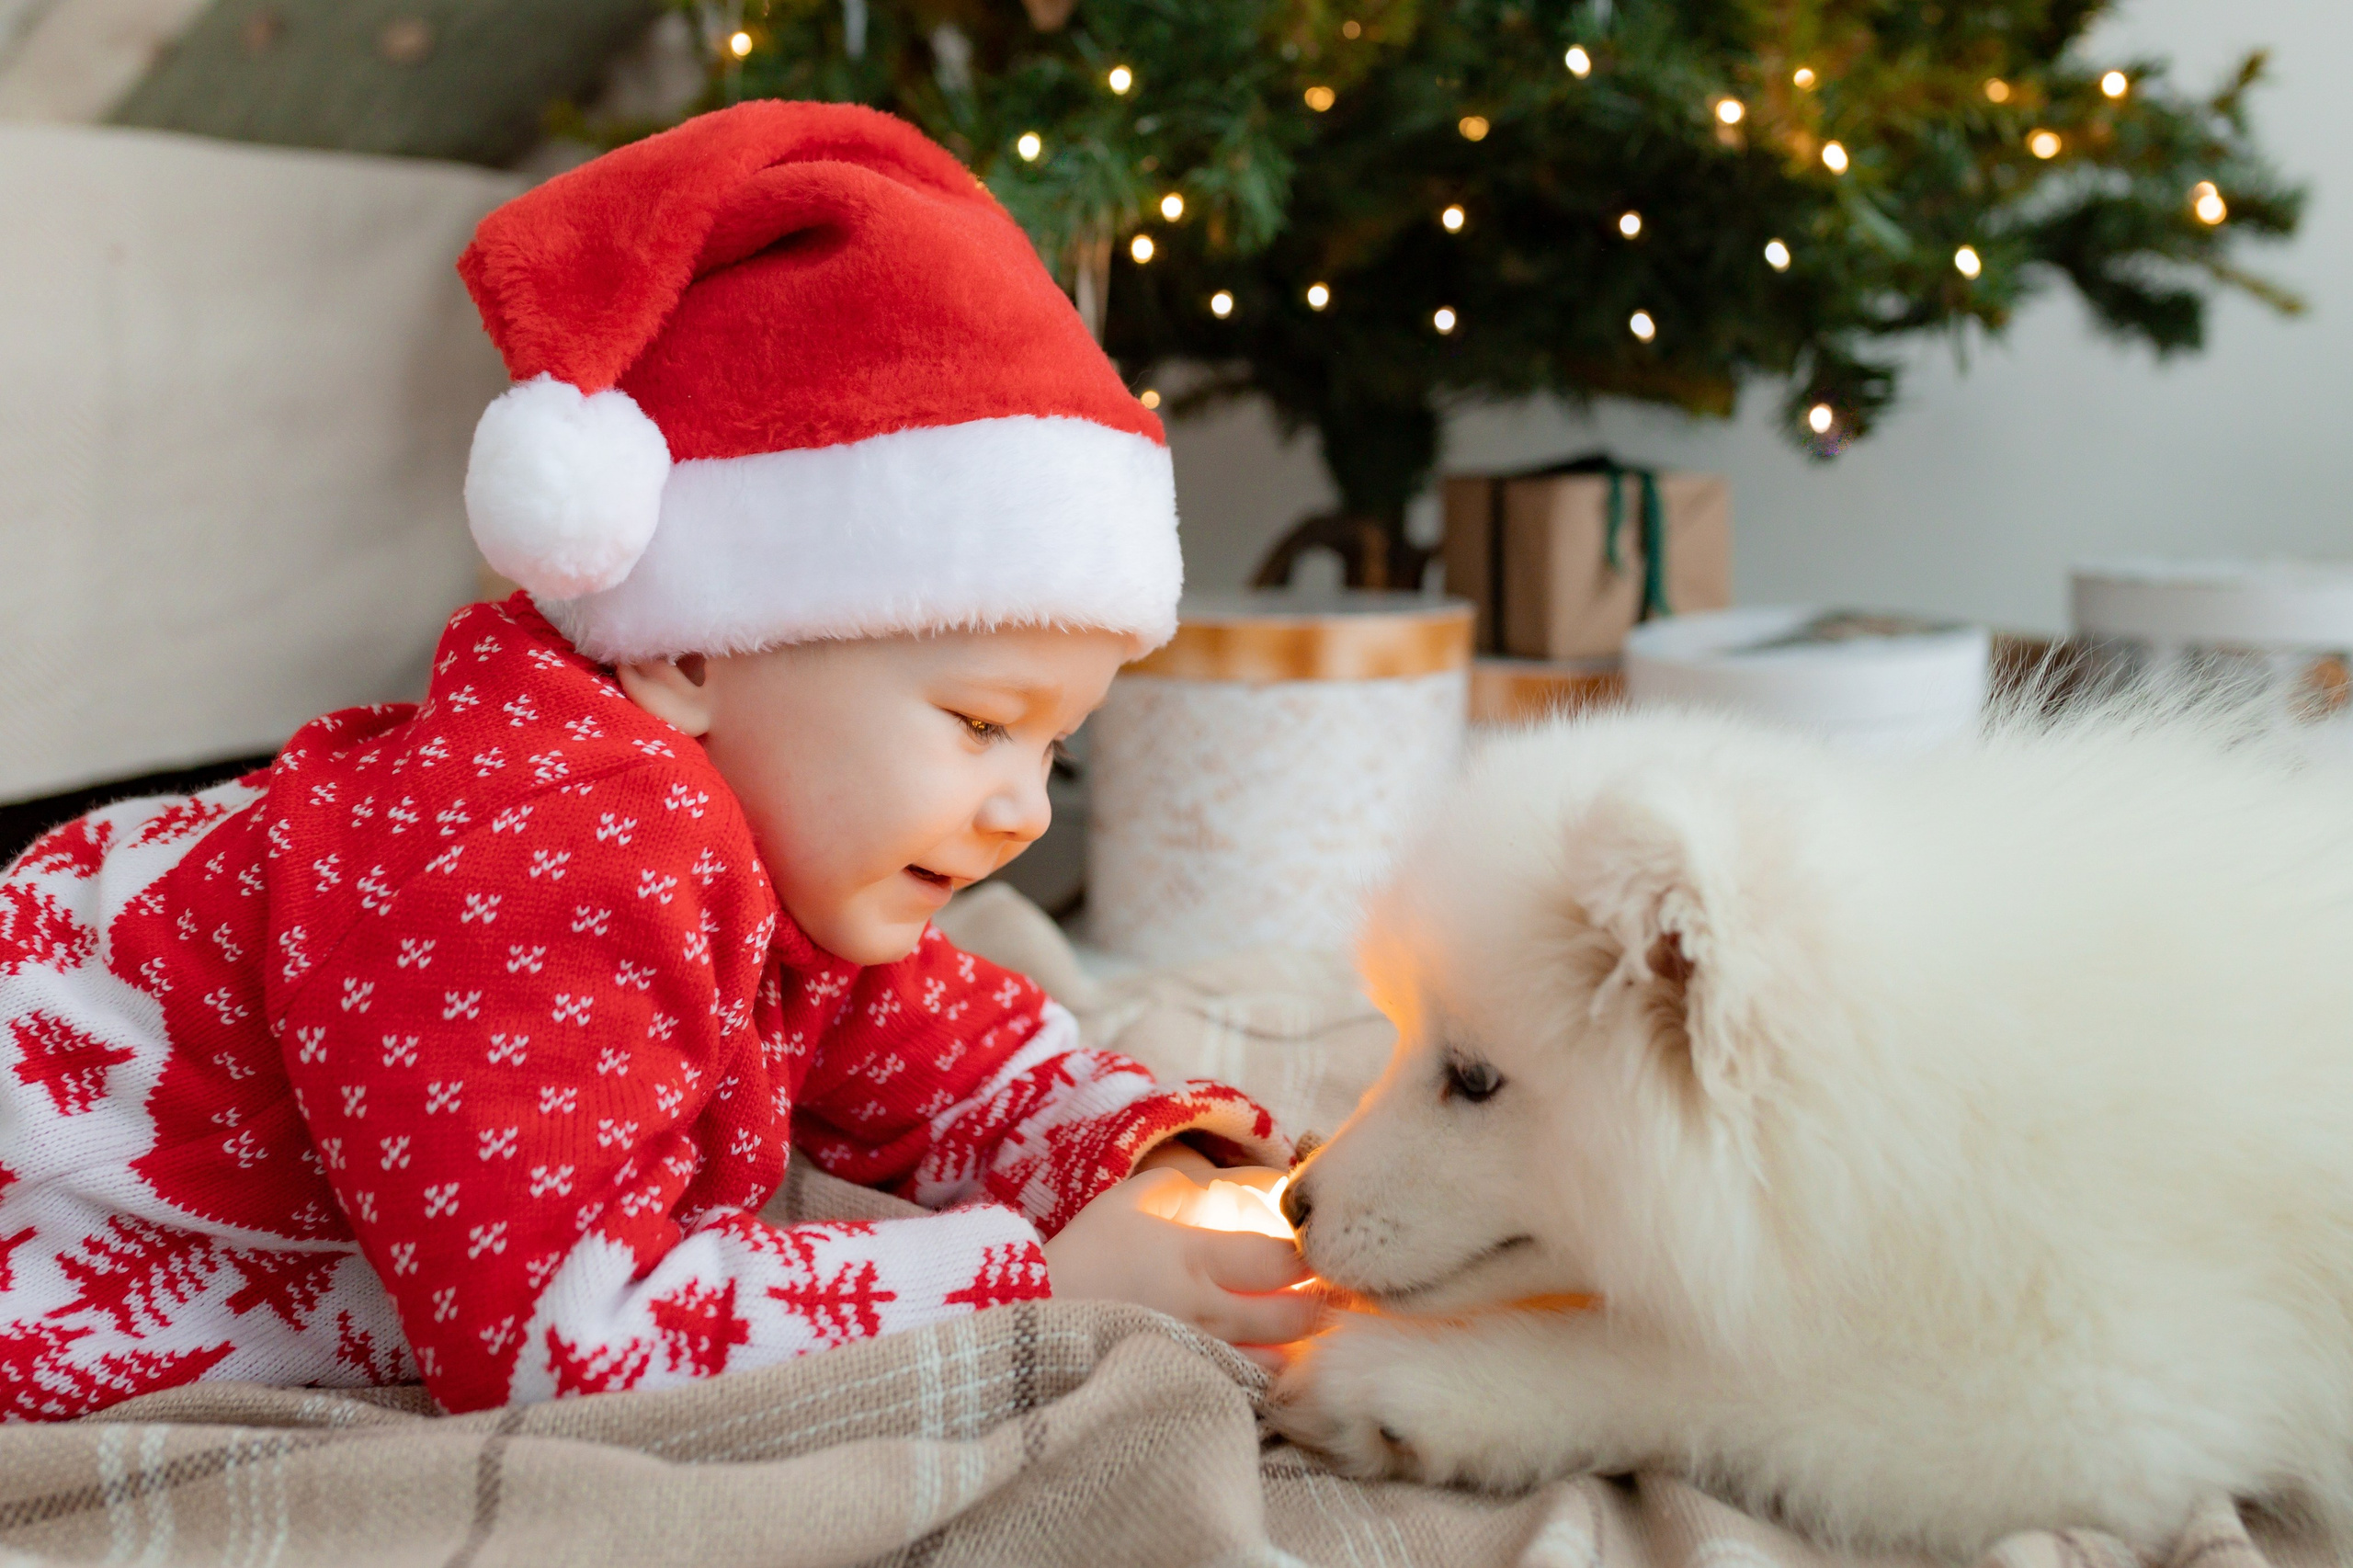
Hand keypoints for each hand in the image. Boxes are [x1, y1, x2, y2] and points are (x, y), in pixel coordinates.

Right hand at [1044, 1164, 1322, 1370]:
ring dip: (1300, 1341)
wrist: (1031, 1321)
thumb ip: (1180, 1188)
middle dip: (1323, 1299)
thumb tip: (1219, 1188)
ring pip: (1282, 1359)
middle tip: (1329, 1285)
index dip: (1312, 1253)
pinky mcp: (1189, 1386)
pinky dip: (1267, 1373)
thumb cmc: (1081, 1256)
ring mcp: (1201, 1357)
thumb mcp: (1125, 1202)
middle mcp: (1208, 1313)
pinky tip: (1268, 1356)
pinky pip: (1247, 1387)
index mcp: (1196, 1259)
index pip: (1286, 1261)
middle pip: (1297, 1314)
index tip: (1314, 1245)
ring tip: (1306, 1322)